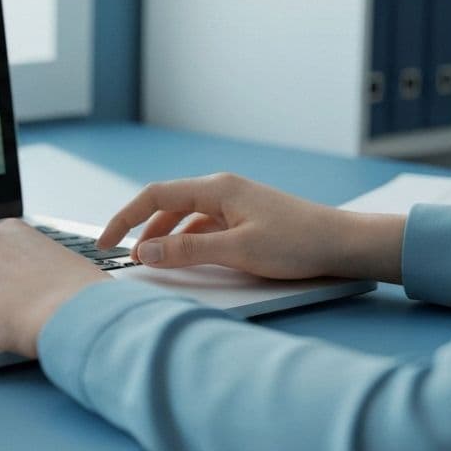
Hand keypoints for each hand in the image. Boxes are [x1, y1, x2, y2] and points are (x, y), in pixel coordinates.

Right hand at [96, 172, 403, 282]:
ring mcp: (234, 204)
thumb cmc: (297, 244)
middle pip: (166, 204)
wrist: (344, 244)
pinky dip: (186, 242)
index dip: (124, 218)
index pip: (155, 196)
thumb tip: (143, 252)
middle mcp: (222, 190)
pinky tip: (186, 260)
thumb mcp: (238, 250)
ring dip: (163, 237)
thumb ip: (187, 250)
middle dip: (140, 229)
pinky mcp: (245, 220)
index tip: (105, 242)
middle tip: (121, 256)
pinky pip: (203, 227)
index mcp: (216, 188)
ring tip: (151, 262)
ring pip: (184, 217)